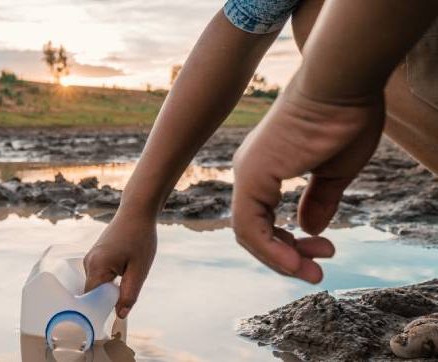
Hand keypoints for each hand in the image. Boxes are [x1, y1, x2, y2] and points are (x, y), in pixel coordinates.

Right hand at [83, 215, 156, 318]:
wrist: (136, 212)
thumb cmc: (140, 238)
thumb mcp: (139, 270)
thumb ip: (129, 294)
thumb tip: (120, 315)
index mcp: (96, 267)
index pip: (92, 299)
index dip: (103, 308)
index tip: (118, 309)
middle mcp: (88, 262)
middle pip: (94, 292)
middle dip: (109, 297)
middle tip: (129, 290)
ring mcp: (90, 258)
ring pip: (98, 283)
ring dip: (111, 286)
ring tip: (129, 274)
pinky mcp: (95, 255)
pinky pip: (99, 274)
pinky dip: (111, 278)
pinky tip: (125, 268)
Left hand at [231, 86, 383, 282]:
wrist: (343, 85)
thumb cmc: (344, 118)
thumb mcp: (333, 172)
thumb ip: (319, 200)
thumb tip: (309, 229)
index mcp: (266, 169)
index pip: (264, 220)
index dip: (289, 244)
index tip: (324, 251)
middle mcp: (250, 172)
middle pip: (254, 231)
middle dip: (286, 256)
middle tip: (318, 271)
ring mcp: (247, 173)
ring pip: (248, 234)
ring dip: (280, 259)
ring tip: (312, 271)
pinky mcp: (252, 175)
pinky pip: (250, 226)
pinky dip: (271, 250)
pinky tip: (296, 263)